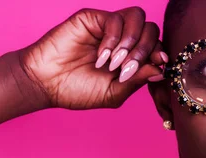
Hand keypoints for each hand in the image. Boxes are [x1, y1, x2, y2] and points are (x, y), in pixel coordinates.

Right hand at [17, 7, 165, 108]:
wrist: (45, 84)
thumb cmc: (77, 91)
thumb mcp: (114, 93)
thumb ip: (137, 80)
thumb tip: (160, 69)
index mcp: (131, 56)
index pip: (157, 45)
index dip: (160, 53)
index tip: (160, 63)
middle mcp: (123, 39)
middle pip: (152, 29)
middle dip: (146, 49)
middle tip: (128, 69)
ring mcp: (109, 27)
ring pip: (138, 17)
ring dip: (132, 42)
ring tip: (115, 63)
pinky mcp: (93, 18)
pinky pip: (115, 19)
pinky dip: (112, 40)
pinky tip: (101, 57)